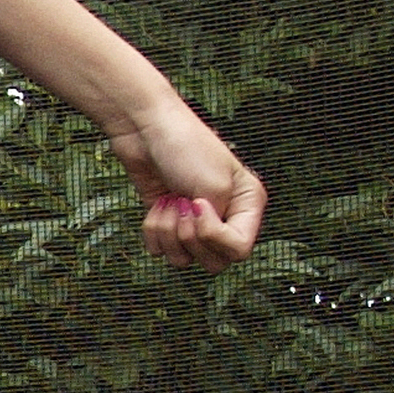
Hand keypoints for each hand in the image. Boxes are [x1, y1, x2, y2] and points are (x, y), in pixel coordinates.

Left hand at [109, 100, 266, 266]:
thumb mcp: (213, 186)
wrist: (145, 130)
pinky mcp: (167, 223)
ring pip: (184, 260)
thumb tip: (202, 245)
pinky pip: (159, 250)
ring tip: (169, 202)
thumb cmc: (185, 148)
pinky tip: (157, 204)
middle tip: (182, 205)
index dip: (213, 236)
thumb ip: (217, 226)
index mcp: (248, 206)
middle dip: (189, 237)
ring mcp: (194, 222)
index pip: (239, 250)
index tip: (198, 204)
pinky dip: (153, 230)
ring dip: (169, 233)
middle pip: (213, 262)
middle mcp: (226, 217)